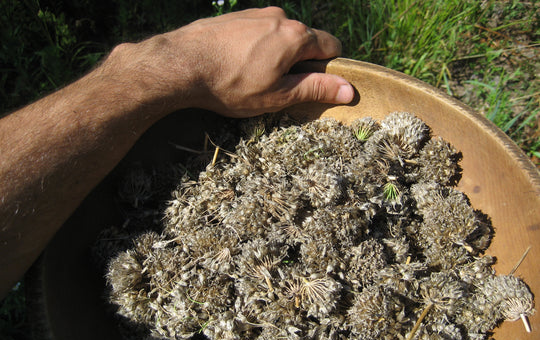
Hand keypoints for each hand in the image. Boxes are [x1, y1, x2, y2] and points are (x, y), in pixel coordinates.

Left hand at [104, 7, 353, 116]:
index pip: (331, 46)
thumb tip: (348, 90)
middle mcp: (280, 17)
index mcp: (295, 36)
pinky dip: (258, 47)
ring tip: (253, 77)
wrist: (181, 64)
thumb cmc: (230, 84)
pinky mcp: (237, 16)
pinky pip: (260, 31)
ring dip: (277, 55)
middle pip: (305, 40)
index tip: (313, 85)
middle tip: (278, 87)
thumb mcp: (277, 95)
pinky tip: (239, 64)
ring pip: (281, 35)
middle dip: (300, 62)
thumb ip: (314, 89)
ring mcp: (256, 13)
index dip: (328, 68)